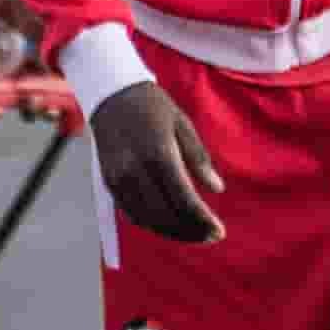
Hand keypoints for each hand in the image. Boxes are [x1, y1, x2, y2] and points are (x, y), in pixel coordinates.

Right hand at [92, 76, 229, 245]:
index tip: (219, 232)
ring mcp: (120, 179)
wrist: (112, 94)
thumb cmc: (153, 107)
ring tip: (194, 234)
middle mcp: (136, 170)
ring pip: (149, 220)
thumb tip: (217, 189)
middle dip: (191, 231)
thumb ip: (199, 159)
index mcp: (159, 153)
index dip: (203, 221)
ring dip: (173, 232)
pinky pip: (132, 214)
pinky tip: (170, 225)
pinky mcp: (110, 182)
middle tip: (210, 236)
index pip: (184, 200)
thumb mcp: (183, 125)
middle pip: (167, 215)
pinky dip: (153, 225)